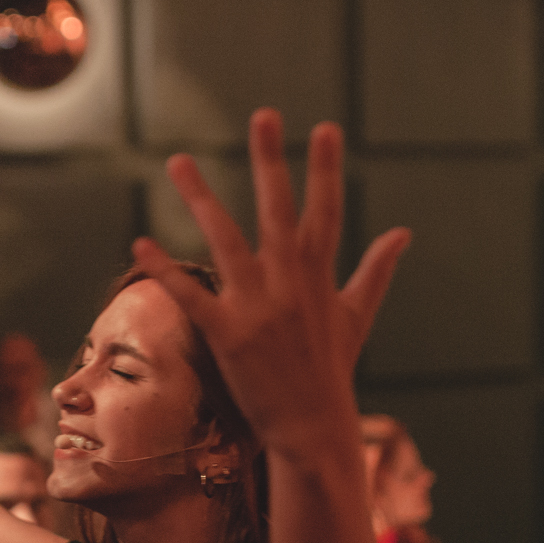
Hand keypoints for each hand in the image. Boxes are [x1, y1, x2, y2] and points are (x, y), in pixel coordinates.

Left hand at [133, 109, 411, 449]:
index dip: (325, 169)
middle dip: (271, 162)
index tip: (326, 128)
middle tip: (264, 116)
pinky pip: (190, 296)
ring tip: (177, 161)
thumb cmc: (331, 369)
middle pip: (279, 211)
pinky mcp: (228, 335)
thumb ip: (376, 270)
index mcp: (319, 276)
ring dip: (200, 198)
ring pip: (226, 240)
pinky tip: (140, 244)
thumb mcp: (356, 315)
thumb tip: (403, 233)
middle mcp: (290, 285)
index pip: (326, 211)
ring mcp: (258, 308)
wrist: (313, 427)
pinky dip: (165, 271)